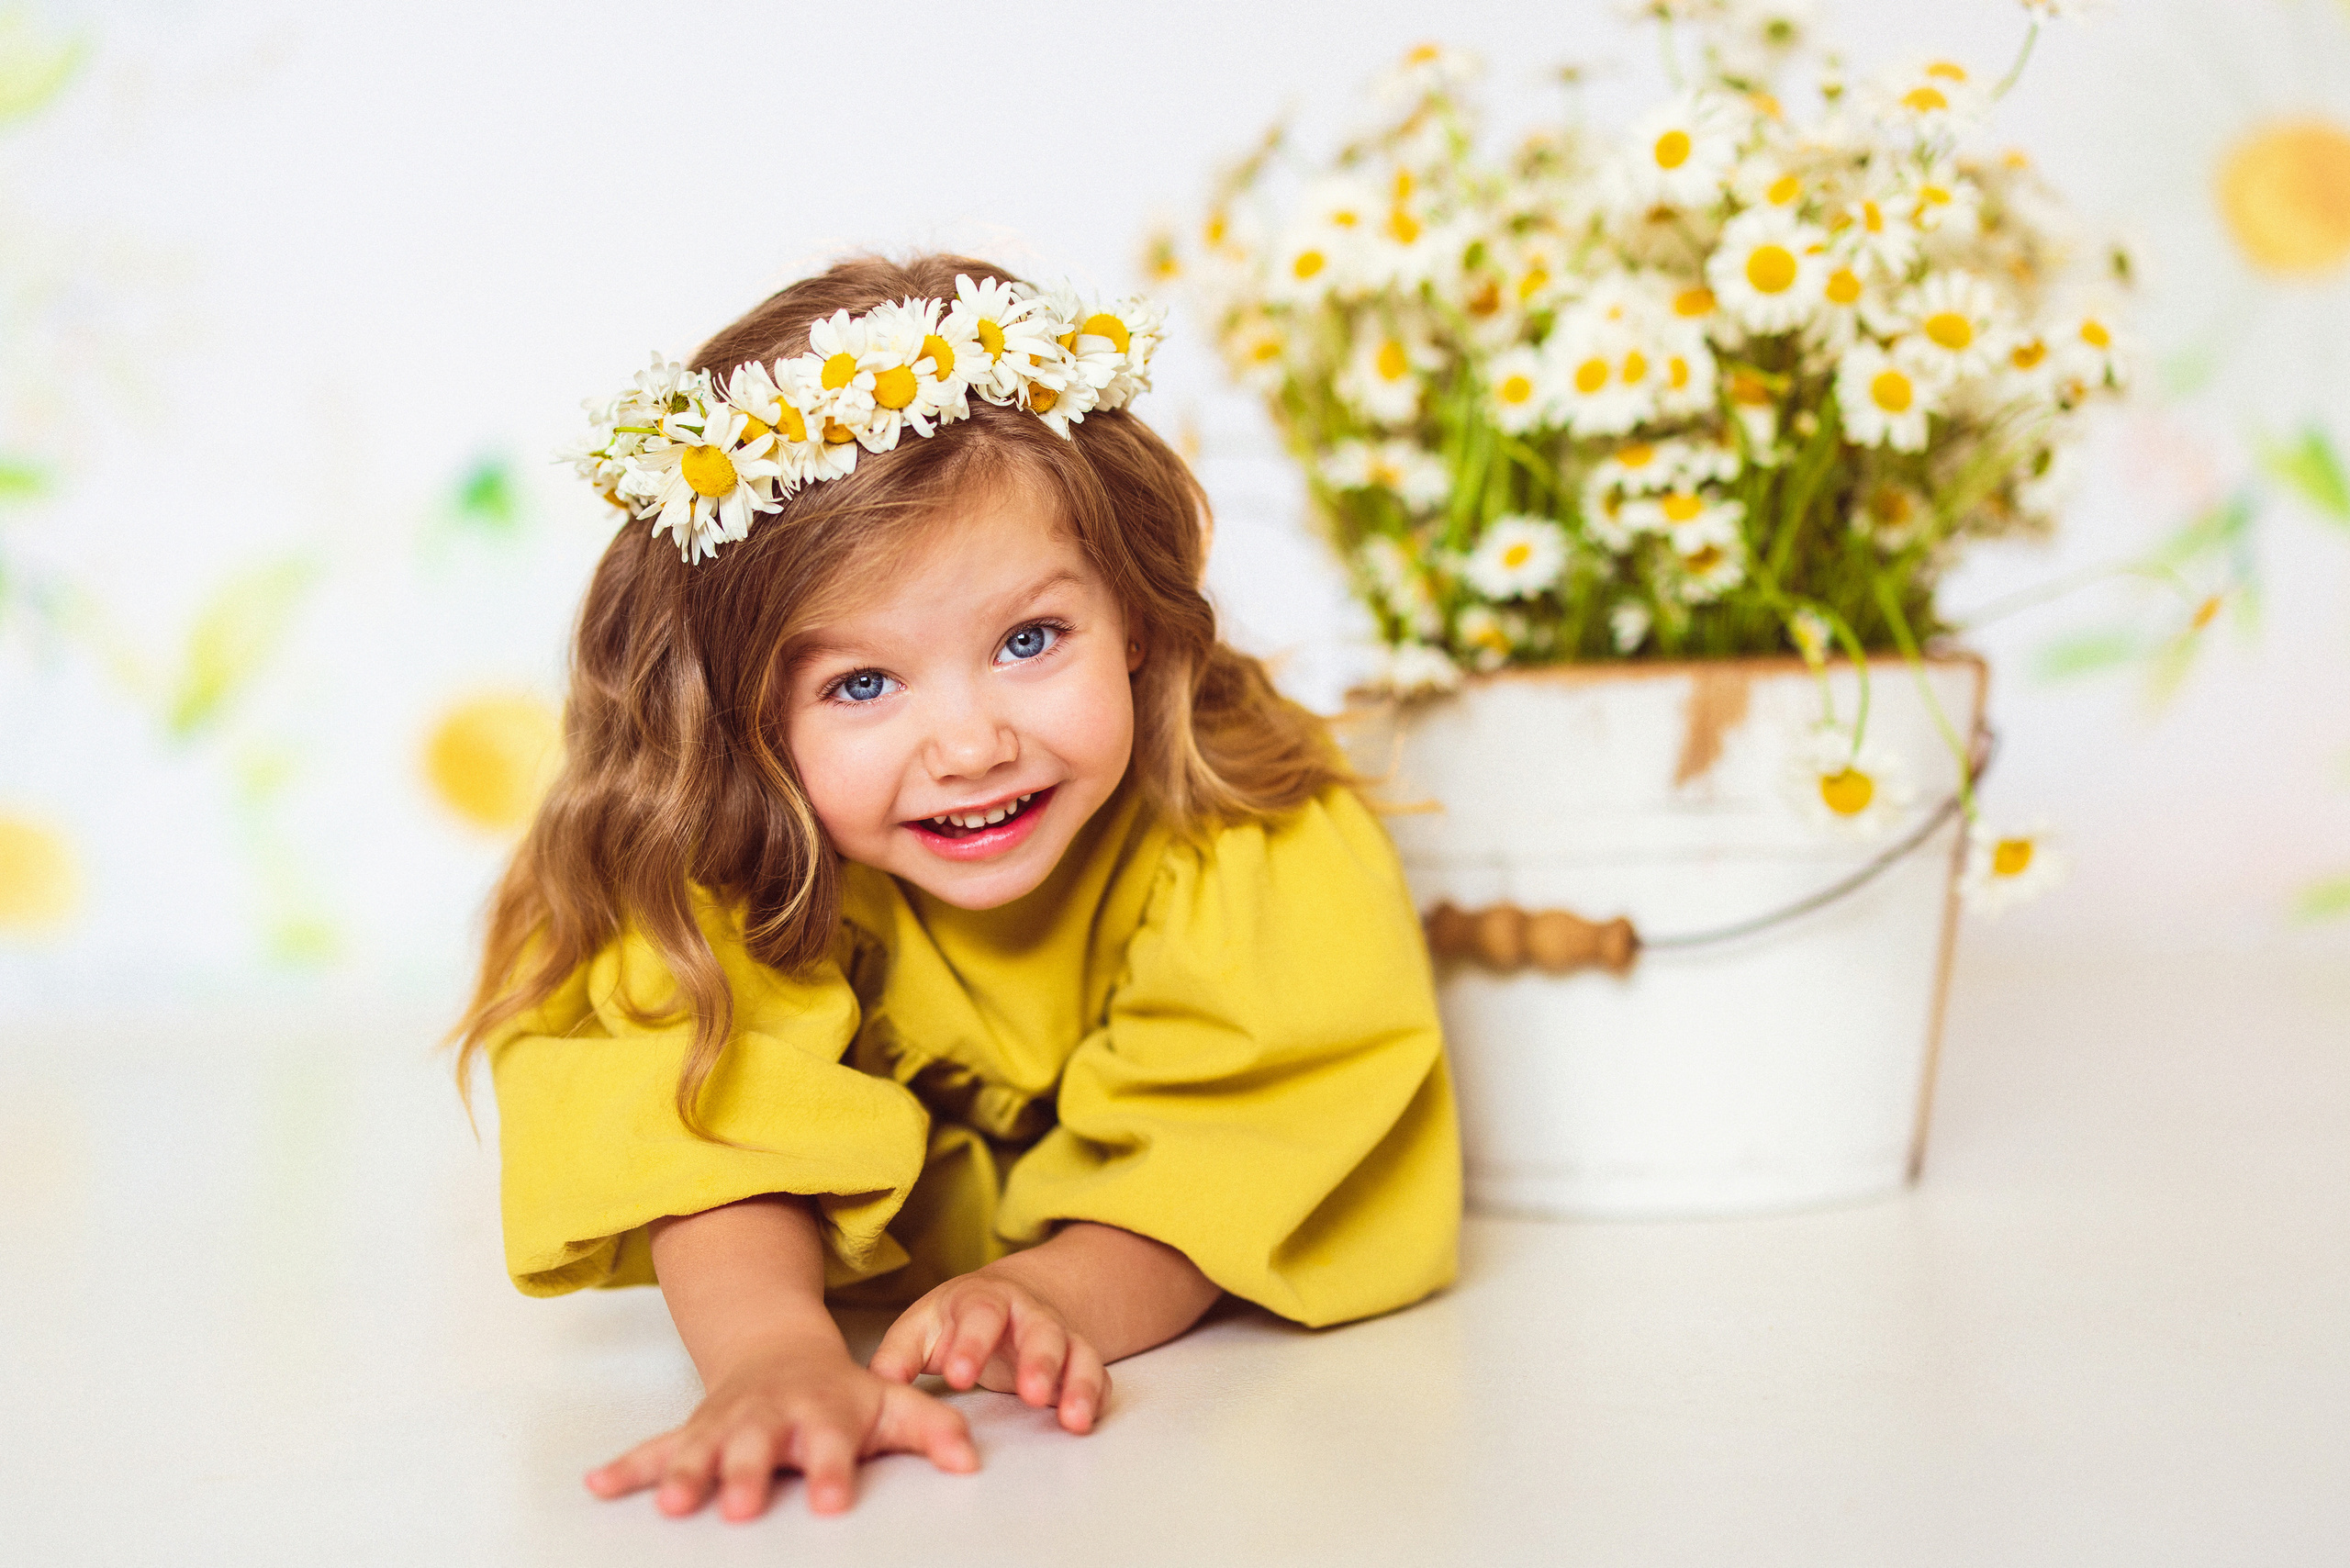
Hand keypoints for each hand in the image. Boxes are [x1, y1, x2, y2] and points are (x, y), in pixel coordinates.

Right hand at [586, 1328, 977, 1520]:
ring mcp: (727, 1422)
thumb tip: (970, 1462)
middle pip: (757, 1447)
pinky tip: (595, 1486)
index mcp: (822, 1411)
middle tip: (739, 1509)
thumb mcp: (892, 1404)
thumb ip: (934, 1429)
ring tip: (668, 1505)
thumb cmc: (843, 1392)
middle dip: (746, 1475)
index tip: (832, 1503)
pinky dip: (626, 1467)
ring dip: (683, 1475)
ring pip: (701, 1448)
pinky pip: (654, 1448)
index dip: (832, 1471)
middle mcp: (771, 1416)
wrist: (780, 1352)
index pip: (831, 1444)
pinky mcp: (694, 1431)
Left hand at [869, 1264, 1110, 1434]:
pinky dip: (1096, 1397)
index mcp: (985, 1300)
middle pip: (1042, 1330)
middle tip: (1030, 1393)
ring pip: (1078, 1353)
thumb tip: (876, 1385)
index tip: (959, 1377)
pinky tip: (1086, 1421)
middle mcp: (1029, 1314)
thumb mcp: (922, 1328)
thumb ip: (899, 1355)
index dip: (972, 1343)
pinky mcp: (1078, 1362)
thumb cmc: (957, 1320)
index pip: (982, 1315)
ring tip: (1072, 1419)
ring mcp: (1059, 1337)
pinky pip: (1097, 1376)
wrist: (1012, 1299)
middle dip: (1039, 1361)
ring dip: (1077, 1383)